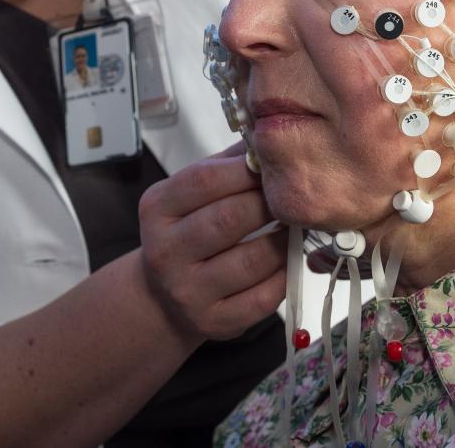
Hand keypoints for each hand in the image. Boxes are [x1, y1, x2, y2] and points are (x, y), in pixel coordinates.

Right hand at [138, 143, 286, 340]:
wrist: (162, 297)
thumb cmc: (187, 231)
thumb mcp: (190, 194)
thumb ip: (225, 165)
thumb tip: (267, 133)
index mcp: (157, 210)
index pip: (204, 180)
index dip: (246, 169)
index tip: (275, 164)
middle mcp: (165, 252)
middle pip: (229, 219)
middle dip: (270, 203)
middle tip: (296, 195)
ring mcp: (188, 291)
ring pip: (252, 260)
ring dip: (284, 240)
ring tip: (296, 227)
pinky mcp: (215, 322)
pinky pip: (264, 297)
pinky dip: (284, 275)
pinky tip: (288, 260)